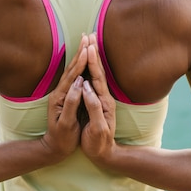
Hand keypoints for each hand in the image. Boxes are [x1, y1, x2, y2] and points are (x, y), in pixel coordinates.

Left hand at [40, 35, 87, 162]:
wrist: (53, 148)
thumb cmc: (62, 139)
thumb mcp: (66, 123)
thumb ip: (71, 103)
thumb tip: (79, 84)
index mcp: (61, 97)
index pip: (74, 75)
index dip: (82, 60)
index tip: (89, 46)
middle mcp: (60, 92)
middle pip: (72, 68)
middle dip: (81, 51)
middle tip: (88, 35)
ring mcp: (62, 94)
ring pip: (72, 70)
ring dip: (80, 55)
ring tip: (86, 42)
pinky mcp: (66, 96)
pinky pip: (74, 76)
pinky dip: (79, 65)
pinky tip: (82, 59)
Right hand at [80, 36, 115, 163]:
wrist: (105, 155)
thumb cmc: (98, 144)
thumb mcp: (96, 129)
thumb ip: (92, 107)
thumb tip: (85, 87)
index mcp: (102, 102)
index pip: (96, 77)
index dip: (91, 62)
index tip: (87, 46)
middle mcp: (103, 97)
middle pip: (98, 70)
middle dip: (92, 53)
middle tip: (89, 35)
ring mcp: (100, 99)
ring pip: (96, 73)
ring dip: (92, 57)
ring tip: (89, 42)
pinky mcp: (96, 101)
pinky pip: (92, 80)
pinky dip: (90, 67)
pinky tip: (87, 61)